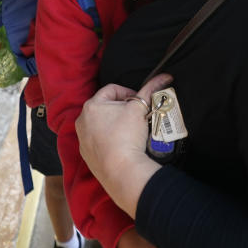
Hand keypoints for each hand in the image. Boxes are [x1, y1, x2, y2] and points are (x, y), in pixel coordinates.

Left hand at [76, 74, 171, 217]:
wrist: (121, 170)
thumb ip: (150, 90)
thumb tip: (164, 77)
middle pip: (105, 107)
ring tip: (131, 131)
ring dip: (115, 124)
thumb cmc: (127, 136)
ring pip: (101, 124)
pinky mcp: (87, 155)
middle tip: (137, 116)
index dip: (129, 92)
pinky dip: (109, 140)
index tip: (140, 102)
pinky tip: (122, 145)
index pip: (112, 89)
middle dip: (122, 109)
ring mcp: (83, 139)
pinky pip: (99, 141)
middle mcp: (82, 121)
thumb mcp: (140, 109)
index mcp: (92, 105)